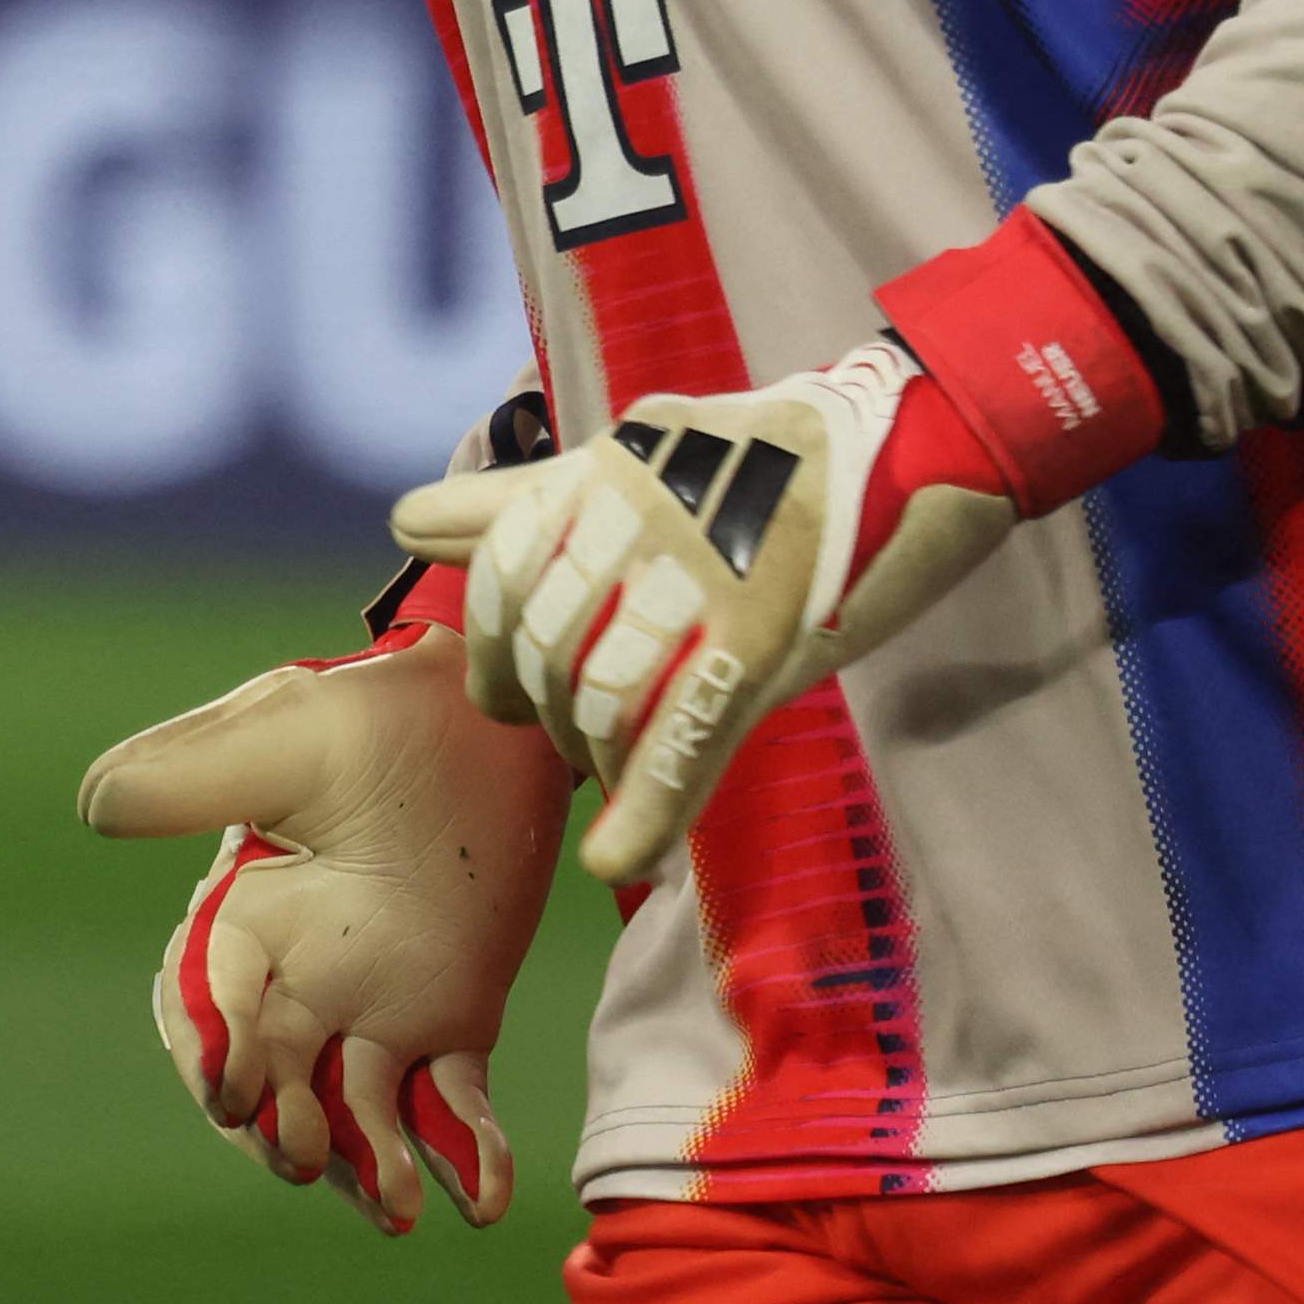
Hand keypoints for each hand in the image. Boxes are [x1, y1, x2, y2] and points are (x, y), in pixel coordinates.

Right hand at [75, 626, 562, 1233]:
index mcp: (242, 916)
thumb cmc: (374, 711)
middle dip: (275, 1126)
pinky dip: (465, 1155)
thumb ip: (189, 774)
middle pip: (268, 1081)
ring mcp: (375, 1005)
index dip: (210, 1050)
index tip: (229, 1086)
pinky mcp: (451, 1017)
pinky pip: (450, 1104)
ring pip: (353, 1113)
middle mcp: (298, 976)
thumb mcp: (281, 734)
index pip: (204, 1007)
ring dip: (366, 1165)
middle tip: (302, 1151)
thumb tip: (91, 810)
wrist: (492, 711)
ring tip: (397, 1203)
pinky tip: (482, 1196)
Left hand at [383, 338, 1016, 888]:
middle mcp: (638, 521)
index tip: (501, 684)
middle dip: (544, 706)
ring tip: (616, 769)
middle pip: (545, 645)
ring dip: (599, 756)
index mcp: (603, 475)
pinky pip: (683, 738)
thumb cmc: (751, 463)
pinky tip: (615, 860)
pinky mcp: (762, 642)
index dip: (490, 642)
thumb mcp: (626, 459)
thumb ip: (515, 503)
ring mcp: (699, 584)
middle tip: (573, 730)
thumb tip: (404, 523)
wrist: (899, 443)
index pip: (501, 571)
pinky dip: (648, 812)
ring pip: (603, 698)